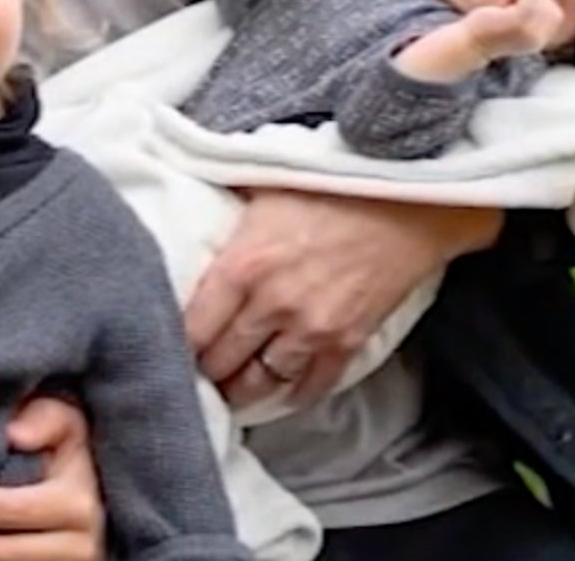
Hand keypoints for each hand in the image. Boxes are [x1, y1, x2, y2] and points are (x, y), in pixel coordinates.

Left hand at [185, 188, 501, 408]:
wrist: (408, 198)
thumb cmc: (332, 180)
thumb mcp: (263, 183)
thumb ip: (223, 206)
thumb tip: (184, 205)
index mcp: (243, 264)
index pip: (192, 327)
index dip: (175, 341)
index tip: (166, 343)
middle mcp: (271, 304)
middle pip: (222, 361)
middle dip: (204, 370)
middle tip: (194, 370)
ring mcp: (311, 329)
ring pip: (261, 383)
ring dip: (241, 390)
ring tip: (228, 389)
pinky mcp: (348, 342)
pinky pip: (311, 387)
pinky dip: (290, 395)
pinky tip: (278, 392)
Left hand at [461, 0, 567, 59]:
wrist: (470, 43)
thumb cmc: (489, 29)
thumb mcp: (515, 24)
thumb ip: (531, 16)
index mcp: (538, 41)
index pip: (557, 15)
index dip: (543, 3)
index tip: (522, 4)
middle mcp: (537, 39)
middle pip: (552, 8)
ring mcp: (529, 31)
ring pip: (541, 1)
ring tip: (509, 0)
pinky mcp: (518, 23)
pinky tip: (504, 1)